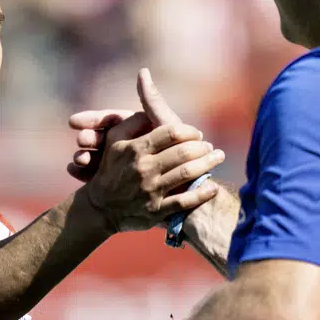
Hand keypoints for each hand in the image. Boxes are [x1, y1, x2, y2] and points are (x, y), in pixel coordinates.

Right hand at [77, 69, 222, 231]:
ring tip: (218, 158)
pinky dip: (202, 193)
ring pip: (187, 174)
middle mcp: (143, 169)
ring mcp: (150, 191)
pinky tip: (212, 186)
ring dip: (208, 164)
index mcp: (135, 149)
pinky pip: (184, 202)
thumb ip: (132, 122)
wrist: (101, 208)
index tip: (196, 133)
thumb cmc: (112, 170)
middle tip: (212, 146)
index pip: (170, 133)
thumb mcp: (114, 142)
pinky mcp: (156, 211)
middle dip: (203, 147)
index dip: (189, 131)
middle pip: (183, 152)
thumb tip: (149, 108)